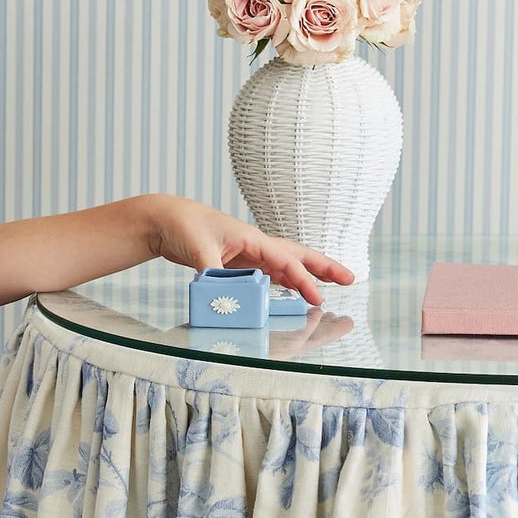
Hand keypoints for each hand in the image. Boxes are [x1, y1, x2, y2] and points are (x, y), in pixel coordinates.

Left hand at [142, 198, 352, 303]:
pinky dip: (285, 280)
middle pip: (298, 255)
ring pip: (287, 264)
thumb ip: (214, 273)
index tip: (317, 299)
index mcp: (252, 238)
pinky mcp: (239, 261)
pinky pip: (270, 272)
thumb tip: (225, 294)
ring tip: (331, 286)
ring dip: (308, 275)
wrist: (166, 218)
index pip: (285, 262)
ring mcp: (249, 252)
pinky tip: (294, 290)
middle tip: (351, 279)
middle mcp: (256, 244)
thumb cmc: (183, 225)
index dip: (303, 281)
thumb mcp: (198, 250)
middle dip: (325, 268)